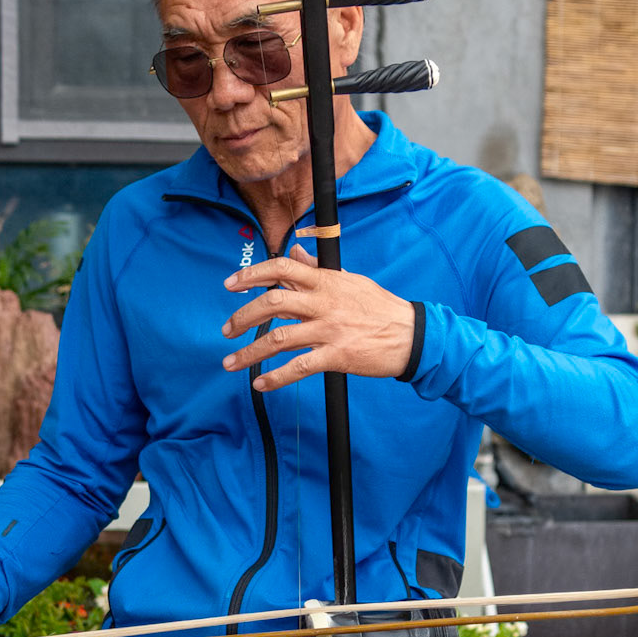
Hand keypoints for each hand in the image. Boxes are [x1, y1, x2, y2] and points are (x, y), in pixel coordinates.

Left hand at [221, 245, 415, 391]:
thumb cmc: (379, 307)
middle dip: (243, 316)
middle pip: (272, 302)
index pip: (282, 269)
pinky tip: (260, 383)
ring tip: (231, 362)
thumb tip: (295, 253)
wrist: (411, 335)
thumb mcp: (349, 280)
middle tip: (226, 330)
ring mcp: (329, 330)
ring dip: (250, 352)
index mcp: (326, 281)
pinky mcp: (337, 356)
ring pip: (279, 338)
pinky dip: (275, 377)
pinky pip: (299, 367)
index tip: (230, 284)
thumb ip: (317, 269)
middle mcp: (324, 303)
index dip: (252, 274)